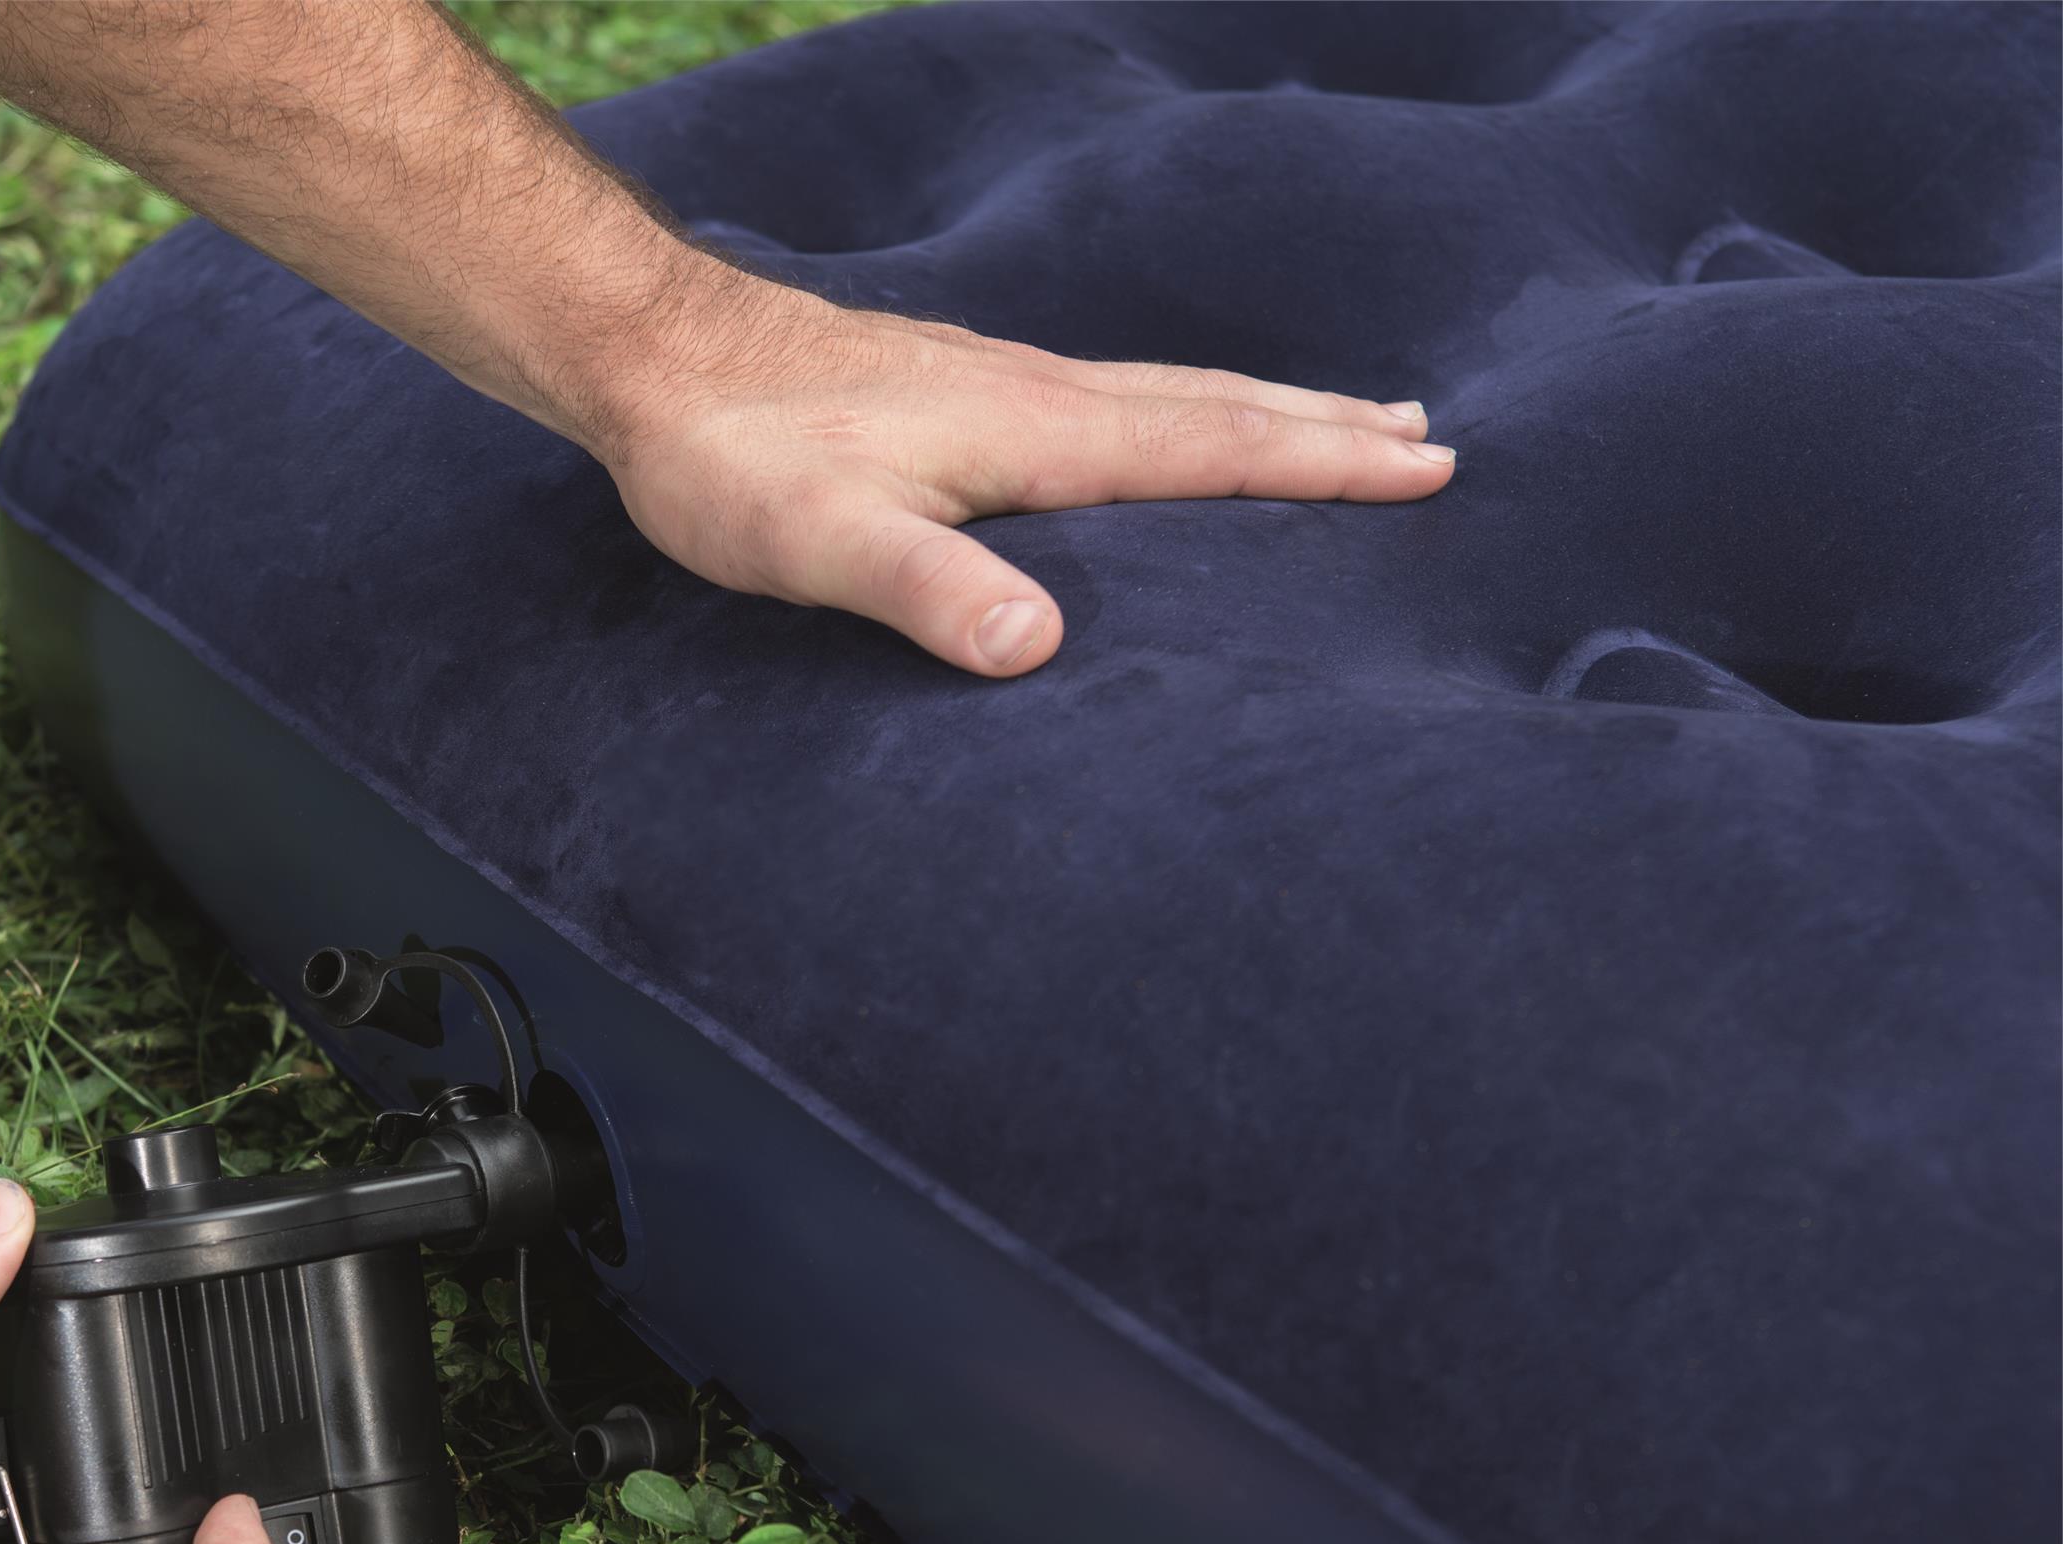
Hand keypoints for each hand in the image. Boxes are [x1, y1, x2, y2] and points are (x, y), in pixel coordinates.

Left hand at [592, 274, 1454, 676]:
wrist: (653, 357)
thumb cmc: (733, 457)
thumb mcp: (824, 542)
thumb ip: (930, 590)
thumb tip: (1039, 646)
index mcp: (1038, 432)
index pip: (1214, 448)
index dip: (1323, 466)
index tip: (1430, 471)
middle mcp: (1039, 392)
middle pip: (1214, 405)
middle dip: (1324, 425)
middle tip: (1430, 436)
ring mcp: (1001, 382)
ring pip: (1166, 393)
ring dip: (1262, 407)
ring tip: (1338, 417)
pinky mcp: (959, 386)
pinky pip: (1112, 398)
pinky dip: (1179, 409)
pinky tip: (1160, 425)